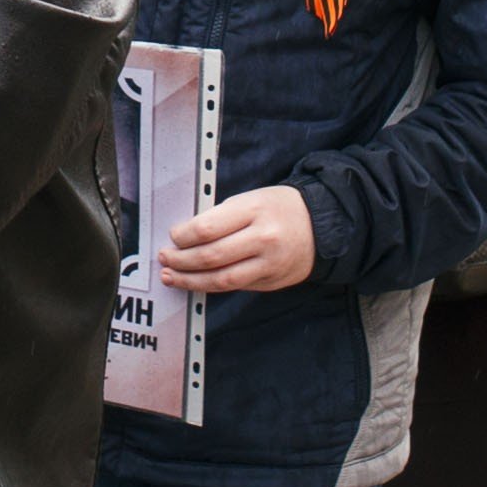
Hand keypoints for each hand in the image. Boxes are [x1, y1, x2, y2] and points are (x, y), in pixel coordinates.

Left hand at [159, 184, 318, 294]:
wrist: (322, 227)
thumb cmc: (279, 208)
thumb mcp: (251, 200)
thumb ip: (221, 217)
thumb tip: (186, 236)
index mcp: (254, 210)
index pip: (208, 228)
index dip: (183, 236)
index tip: (173, 236)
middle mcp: (263, 239)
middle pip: (211, 256)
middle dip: (181, 260)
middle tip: (164, 258)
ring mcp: (268, 264)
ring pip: (221, 279)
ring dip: (190, 280)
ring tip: (170, 276)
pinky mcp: (270, 282)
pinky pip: (234, 287)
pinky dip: (211, 286)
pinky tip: (196, 282)